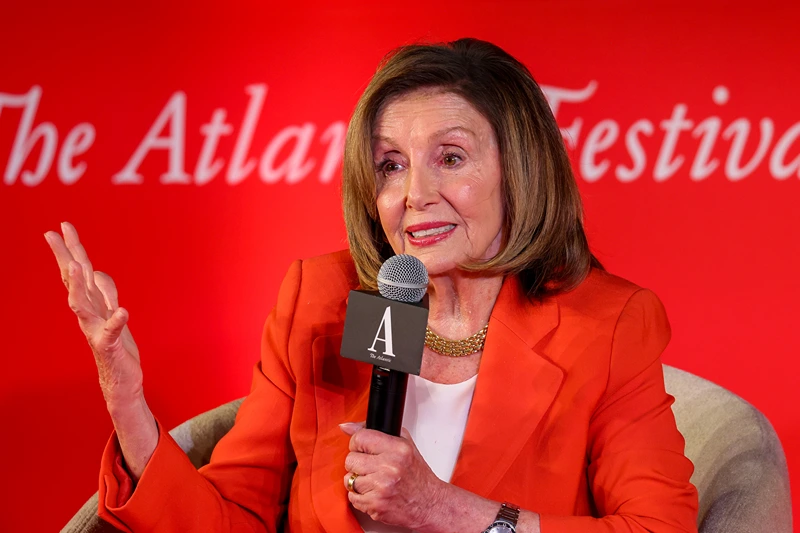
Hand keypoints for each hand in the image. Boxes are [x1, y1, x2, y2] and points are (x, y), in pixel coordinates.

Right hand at [44, 222, 142, 405]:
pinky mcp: (109, 346)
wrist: (120, 380)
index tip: (63, 226)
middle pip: (74, 281)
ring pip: (84, 305)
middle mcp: (88, 314)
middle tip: (51, 234)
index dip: (72, 248)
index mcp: (91, 304)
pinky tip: (122, 312)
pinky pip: (111, 333)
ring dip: (80, 286)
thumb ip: (103, 292)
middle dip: (65, 257)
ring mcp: (96, 330)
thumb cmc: (114, 345)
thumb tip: (95, 270)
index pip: (79, 272)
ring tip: (80, 267)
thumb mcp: (111, 312)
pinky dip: (116, 322)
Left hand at [340, 422, 446, 530]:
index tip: (363, 449)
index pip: (360, 438)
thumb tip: (347, 427)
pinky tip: (374, 494)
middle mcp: (389, 467)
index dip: (357, 444)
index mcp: (398, 449)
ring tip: (374, 482)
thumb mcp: (404, 445)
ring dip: (358, 482)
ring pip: (349, 479)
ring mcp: (381, 487)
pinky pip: (352, 498)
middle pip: (350, 459)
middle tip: (371, 468)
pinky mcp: (375, 505)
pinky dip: (360, 497)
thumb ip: (376, 432)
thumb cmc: (417, 476)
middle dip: (357, 464)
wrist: (429, 504)